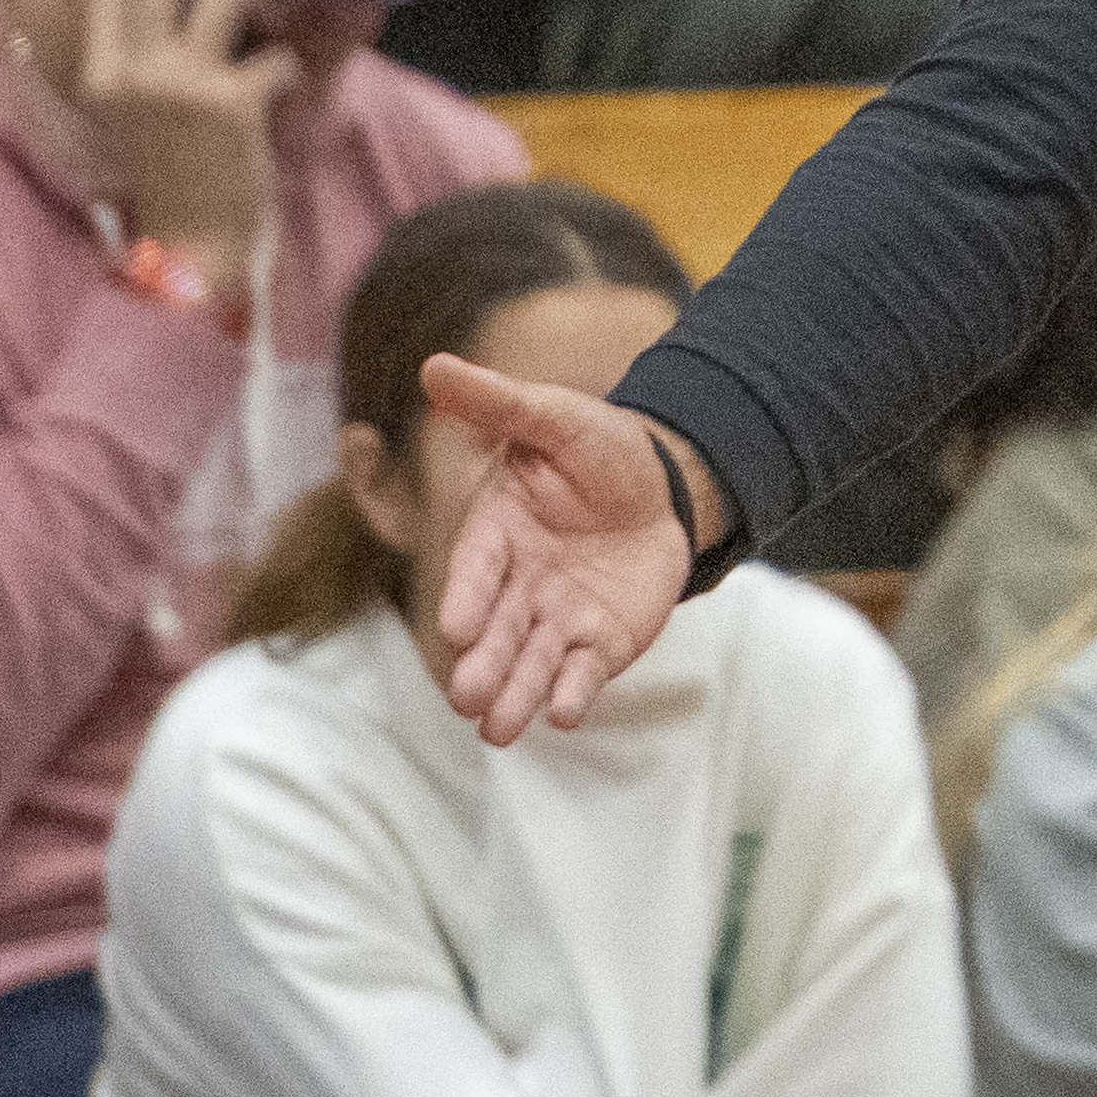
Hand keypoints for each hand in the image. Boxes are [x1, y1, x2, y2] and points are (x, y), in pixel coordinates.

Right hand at [73, 0, 294, 288]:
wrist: (191, 245)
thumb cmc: (170, 174)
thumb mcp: (133, 112)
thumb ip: (139, 58)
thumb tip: (163, 2)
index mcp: (103, 74)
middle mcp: (136, 73)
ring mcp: (183, 85)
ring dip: (249, 0)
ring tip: (254, 31)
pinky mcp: (233, 104)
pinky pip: (276, 55)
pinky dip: (285, 68)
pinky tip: (276, 92)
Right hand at [424, 360, 703, 743]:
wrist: (661, 486)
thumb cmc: (595, 450)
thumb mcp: (554, 418)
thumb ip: (499, 404)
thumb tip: (435, 365)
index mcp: (495, 533)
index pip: (476, 570)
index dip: (467, 597)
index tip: (456, 626)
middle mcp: (517, 586)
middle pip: (495, 632)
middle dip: (481, 664)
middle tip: (465, 699)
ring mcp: (556, 618)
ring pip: (529, 663)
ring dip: (514, 695)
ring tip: (496, 730)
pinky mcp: (599, 641)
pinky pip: (582, 673)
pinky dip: (573, 694)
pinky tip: (567, 715)